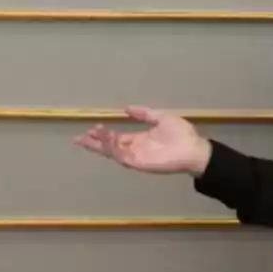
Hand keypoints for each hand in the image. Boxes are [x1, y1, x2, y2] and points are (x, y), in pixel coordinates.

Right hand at [74, 106, 211, 174]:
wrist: (194, 149)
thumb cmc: (181, 134)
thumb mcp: (160, 117)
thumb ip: (144, 113)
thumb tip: (126, 108)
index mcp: (140, 140)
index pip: (117, 138)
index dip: (104, 135)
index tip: (91, 128)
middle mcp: (135, 149)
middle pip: (110, 147)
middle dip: (95, 143)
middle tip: (78, 138)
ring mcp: (136, 157)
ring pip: (113, 152)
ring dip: (101, 143)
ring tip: (89, 134)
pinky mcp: (139, 163)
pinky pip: (122, 156)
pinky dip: (112, 148)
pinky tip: (106, 138)